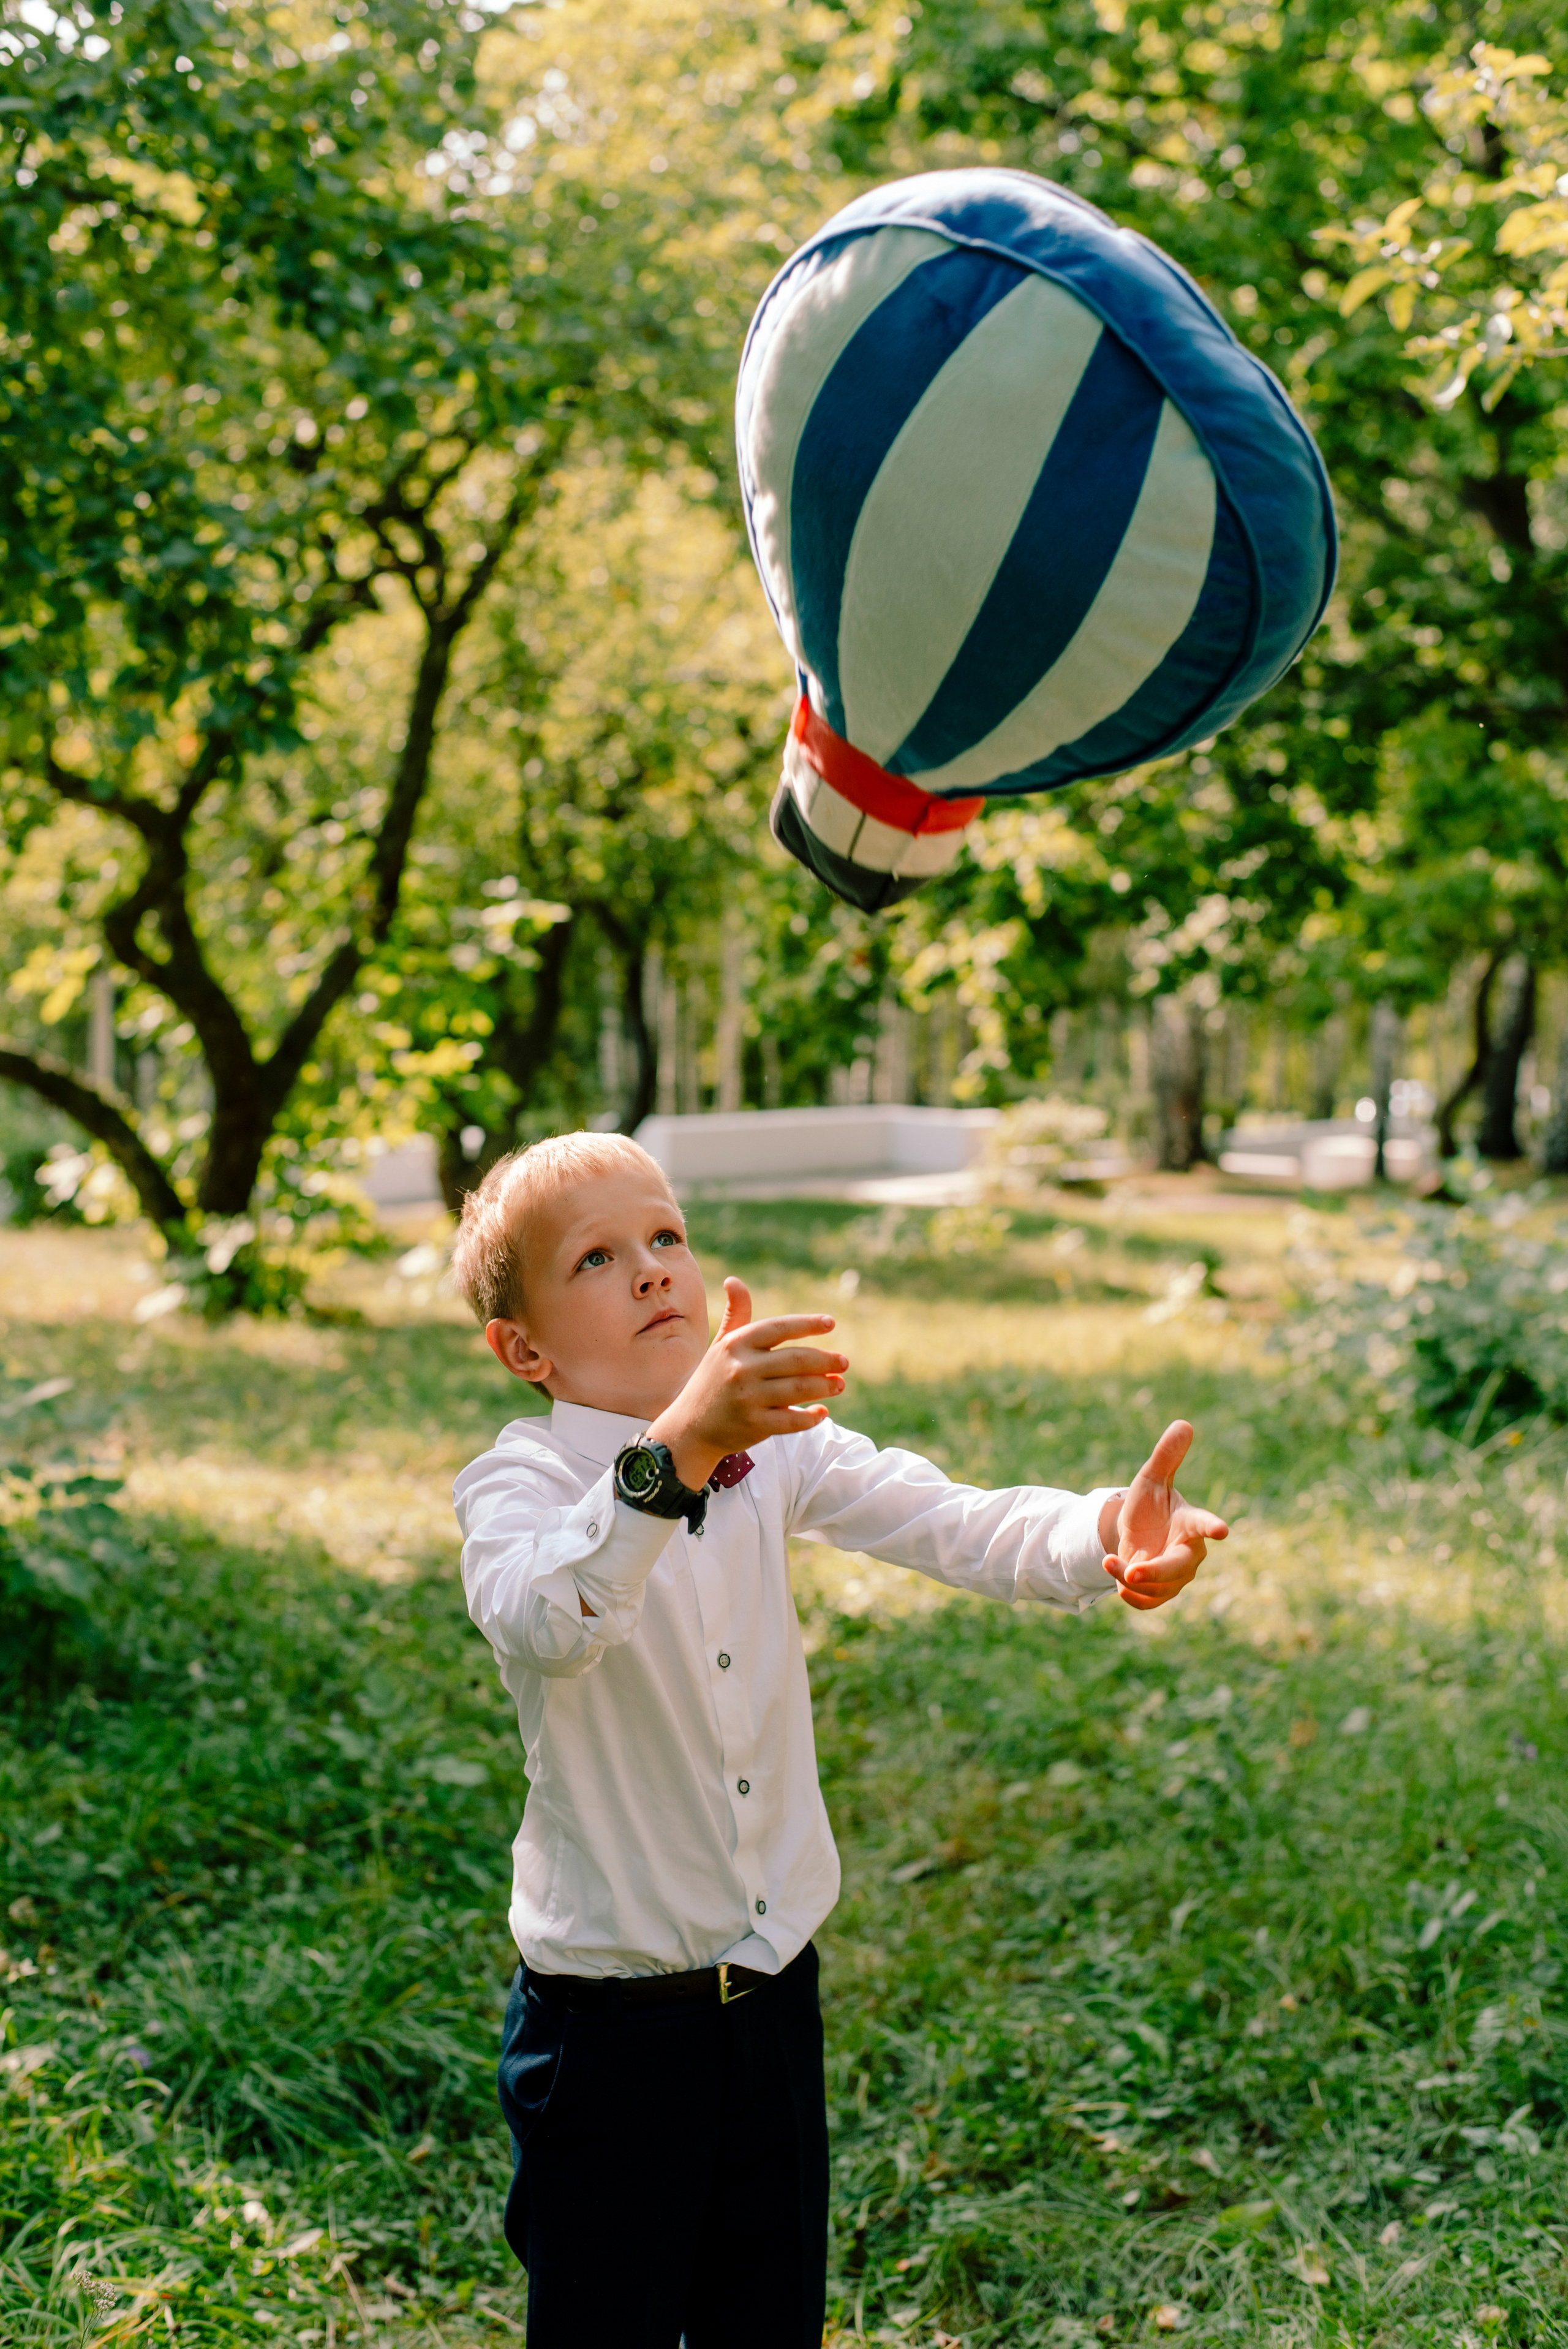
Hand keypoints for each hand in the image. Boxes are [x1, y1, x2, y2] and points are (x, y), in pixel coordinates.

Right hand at [646, 1278, 847, 1490]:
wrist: (690, 1427)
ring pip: (799, 1389)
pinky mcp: (754, 1425)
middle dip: (826, 1360)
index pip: (778, 1328)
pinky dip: (811, 1417)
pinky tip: (822, 1412)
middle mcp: (741, 1369)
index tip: (831, 1323)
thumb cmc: (712, 1380)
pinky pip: (792, 1420)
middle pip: (796, 1360)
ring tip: (840, 1384)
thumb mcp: (721, 1346)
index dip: (807, 1324)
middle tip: (844, 1362)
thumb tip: (734, 1280)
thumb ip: (736, 1315)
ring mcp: (748, 1398)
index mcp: (736, 1345)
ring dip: (825, 1386)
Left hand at [1100, 1419, 1227, 1610]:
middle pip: (1179, 1567)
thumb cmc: (1150, 1504)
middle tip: (1132, 1571)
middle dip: (1156, 1571)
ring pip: (1160, 1588)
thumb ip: (1167, 1456)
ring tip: (1110, 1562)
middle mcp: (1189, 1553)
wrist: (1134, 1533)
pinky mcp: (1161, 1593)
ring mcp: (1176, 1576)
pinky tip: (1117, 1582)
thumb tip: (1183, 1424)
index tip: (1223, 1530)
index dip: (1212, 1526)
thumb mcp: (1150, 1479)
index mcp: (1190, 1522)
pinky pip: (1150, 1602)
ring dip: (1131, 1580)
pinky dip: (1132, 1597)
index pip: (1204, 1524)